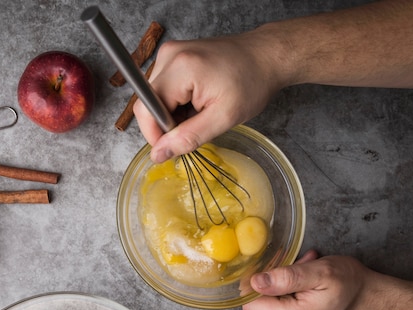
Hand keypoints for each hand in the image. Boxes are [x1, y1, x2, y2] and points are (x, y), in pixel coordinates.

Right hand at [133, 35, 283, 162]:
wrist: (267, 56)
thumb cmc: (252, 83)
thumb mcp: (223, 117)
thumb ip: (188, 138)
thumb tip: (158, 154)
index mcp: (180, 68)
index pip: (146, 109)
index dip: (155, 134)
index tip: (175, 145)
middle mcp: (168, 55)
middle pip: (147, 103)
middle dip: (166, 123)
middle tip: (195, 126)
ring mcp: (169, 53)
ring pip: (153, 97)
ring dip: (171, 113)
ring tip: (199, 111)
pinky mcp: (173, 56)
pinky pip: (161, 88)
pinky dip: (175, 102)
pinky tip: (196, 101)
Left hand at [242, 250, 384, 309]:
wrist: (375, 304)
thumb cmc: (353, 285)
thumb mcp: (320, 272)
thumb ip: (285, 278)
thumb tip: (255, 282)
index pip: (250, 304)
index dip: (256, 284)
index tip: (274, 271)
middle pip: (260, 305)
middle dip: (274, 284)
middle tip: (299, 271)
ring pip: (271, 307)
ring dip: (284, 288)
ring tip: (308, 278)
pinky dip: (291, 296)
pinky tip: (308, 287)